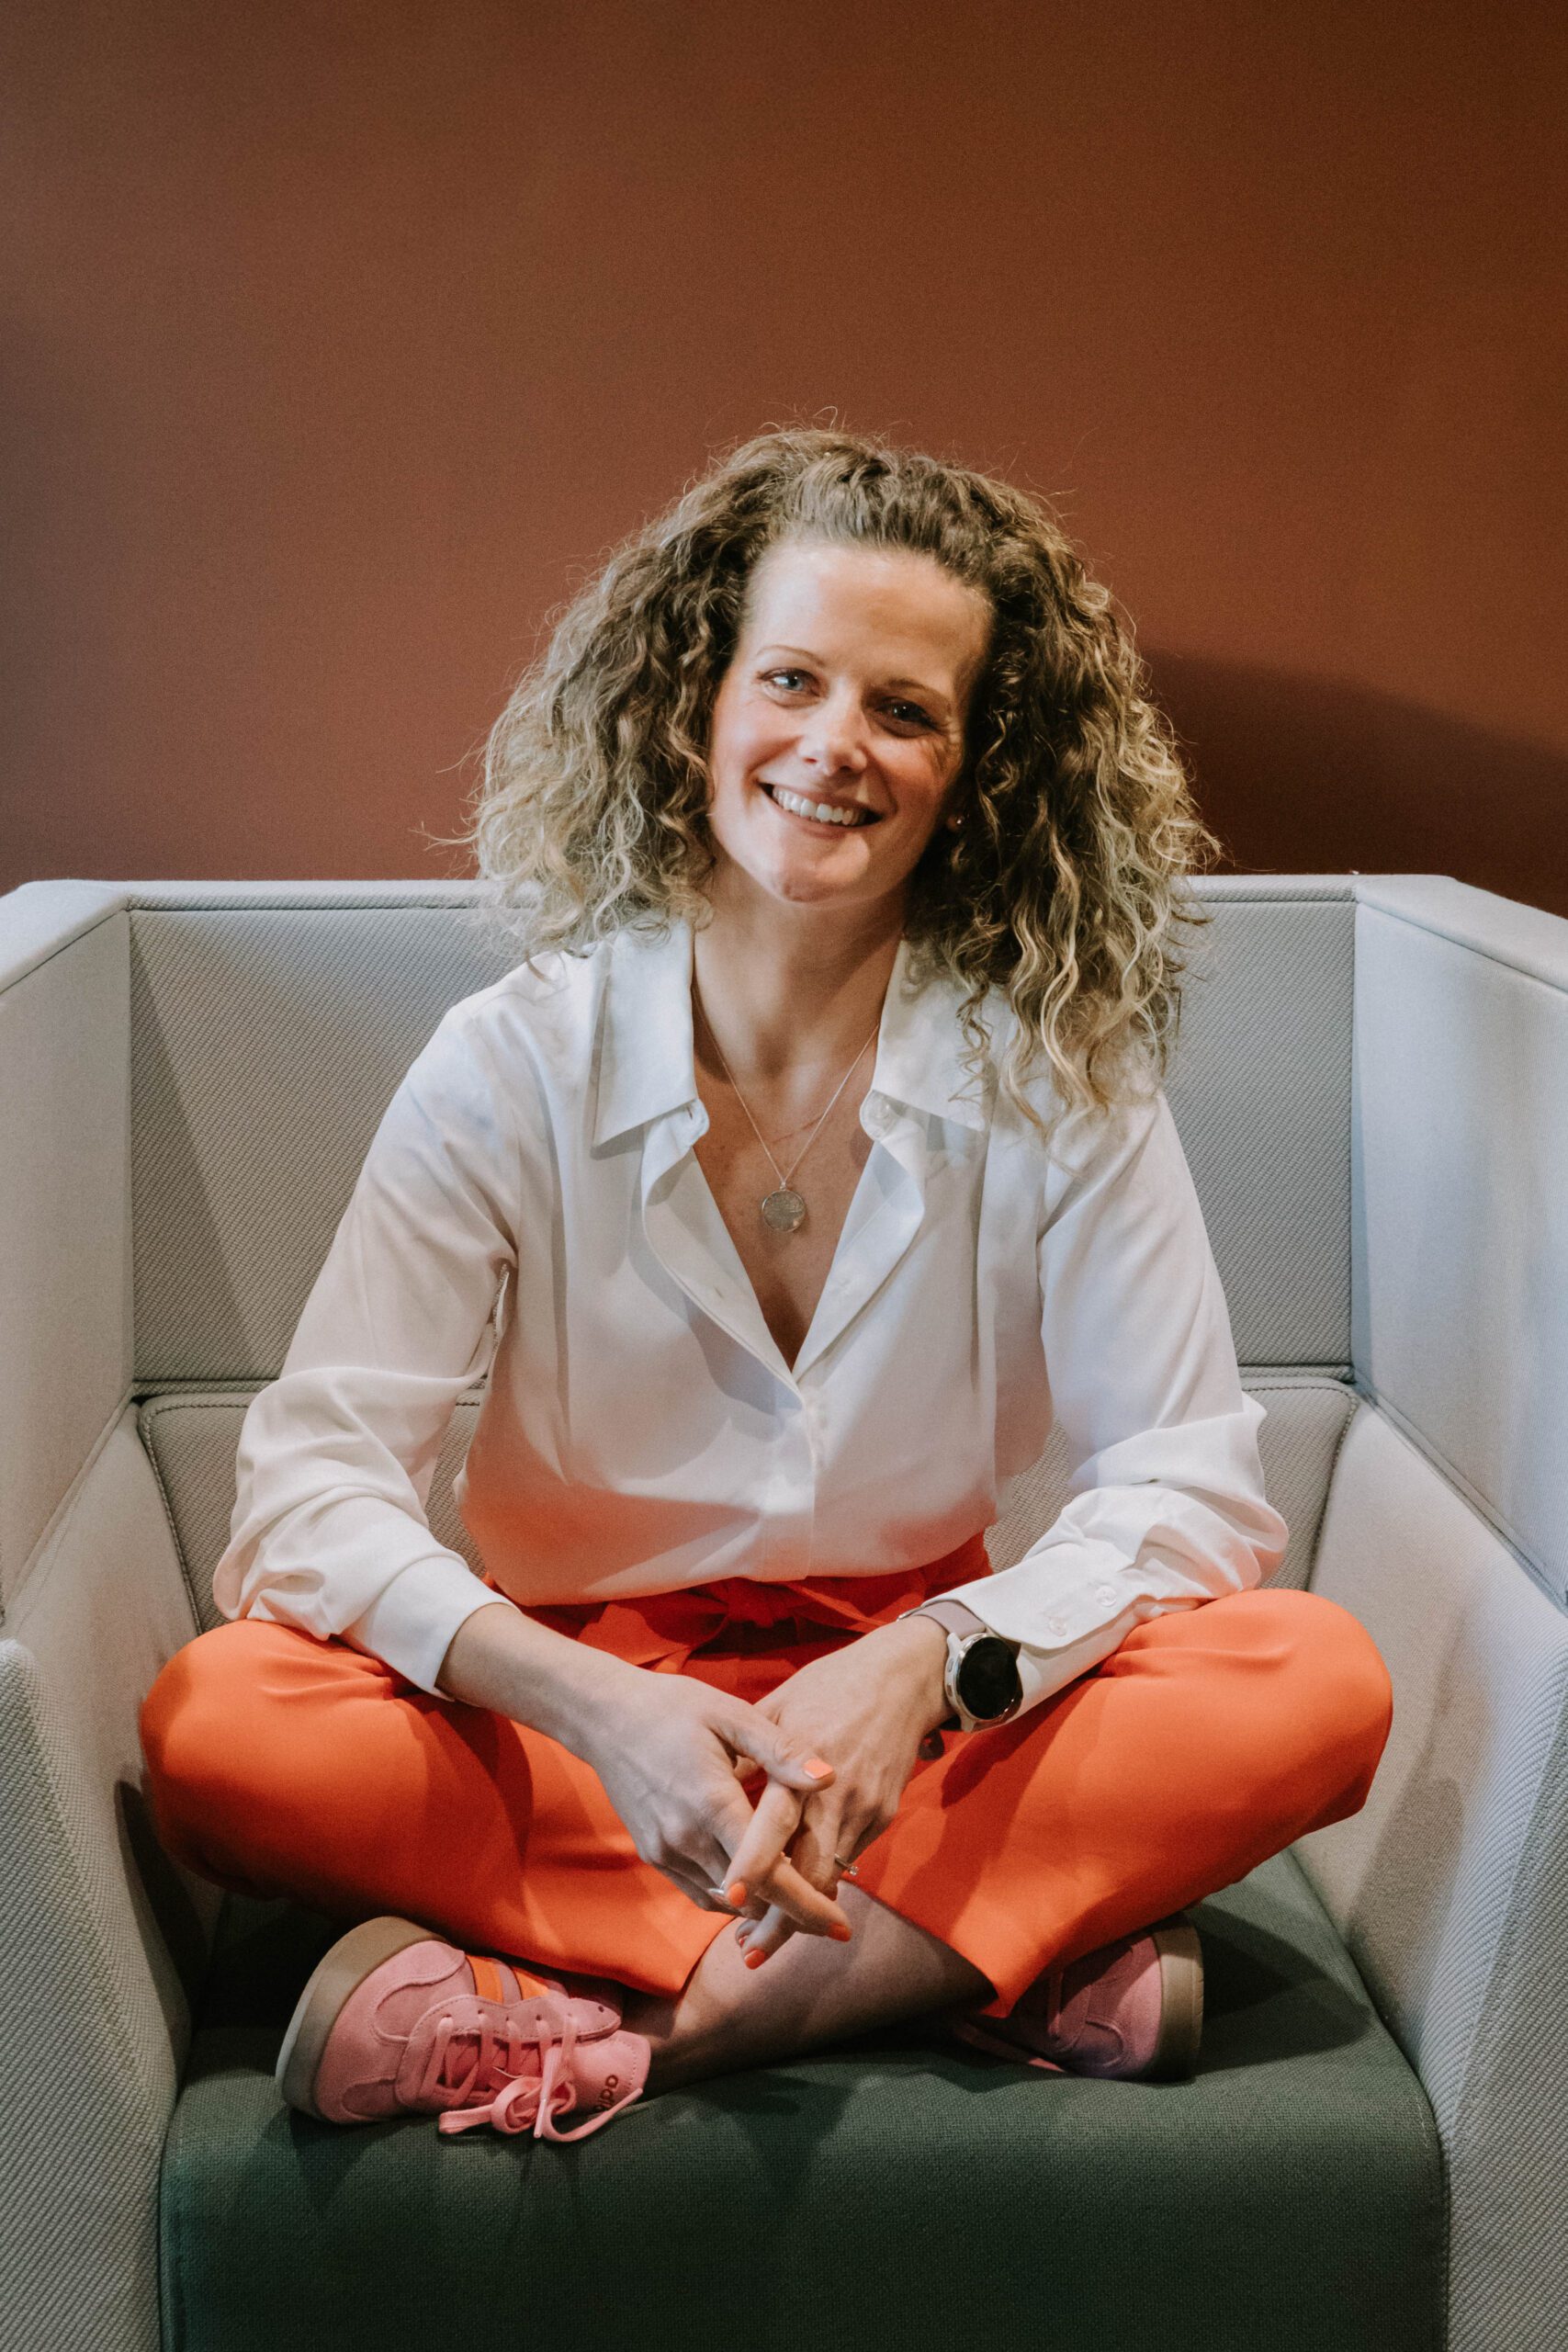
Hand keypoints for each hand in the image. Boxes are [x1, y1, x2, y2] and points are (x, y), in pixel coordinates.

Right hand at [572, 1658, 853, 1940]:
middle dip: (793, 1912)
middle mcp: (686, 1838)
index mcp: (712, 1803)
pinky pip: (700, 1893)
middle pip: (751, 1900)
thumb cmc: (676, 1707)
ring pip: (725, 1904)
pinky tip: (756, 1887)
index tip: (843, 1926)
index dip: (809, 1905)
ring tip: (801, 1901)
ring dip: (763, 1908)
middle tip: (832, 1912)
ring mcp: (666, 1851)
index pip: (770, 1874)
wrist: (607, 1716)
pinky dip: (731, 1899)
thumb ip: (781, 1751)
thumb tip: (830, 1777)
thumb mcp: (732, 1715)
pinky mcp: (653, 1855)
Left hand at [727, 1615, 950, 1963]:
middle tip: (746, 1951)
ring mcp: (866, 1809)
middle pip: (808, 1875)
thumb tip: (707, 1794)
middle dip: (779, 1920)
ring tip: (762, 1937)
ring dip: (799, 1912)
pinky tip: (798, 1893)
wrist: (902, 1678)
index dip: (751, 1869)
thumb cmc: (827, 1686)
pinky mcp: (884, 1814)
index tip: (727, 1901)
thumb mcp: (777, 1707)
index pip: (774, 1830)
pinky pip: (849, 1858)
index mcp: (802, 1766)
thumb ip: (745, 1755)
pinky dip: (822, 1881)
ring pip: (831, 1877)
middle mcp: (837, 1796)